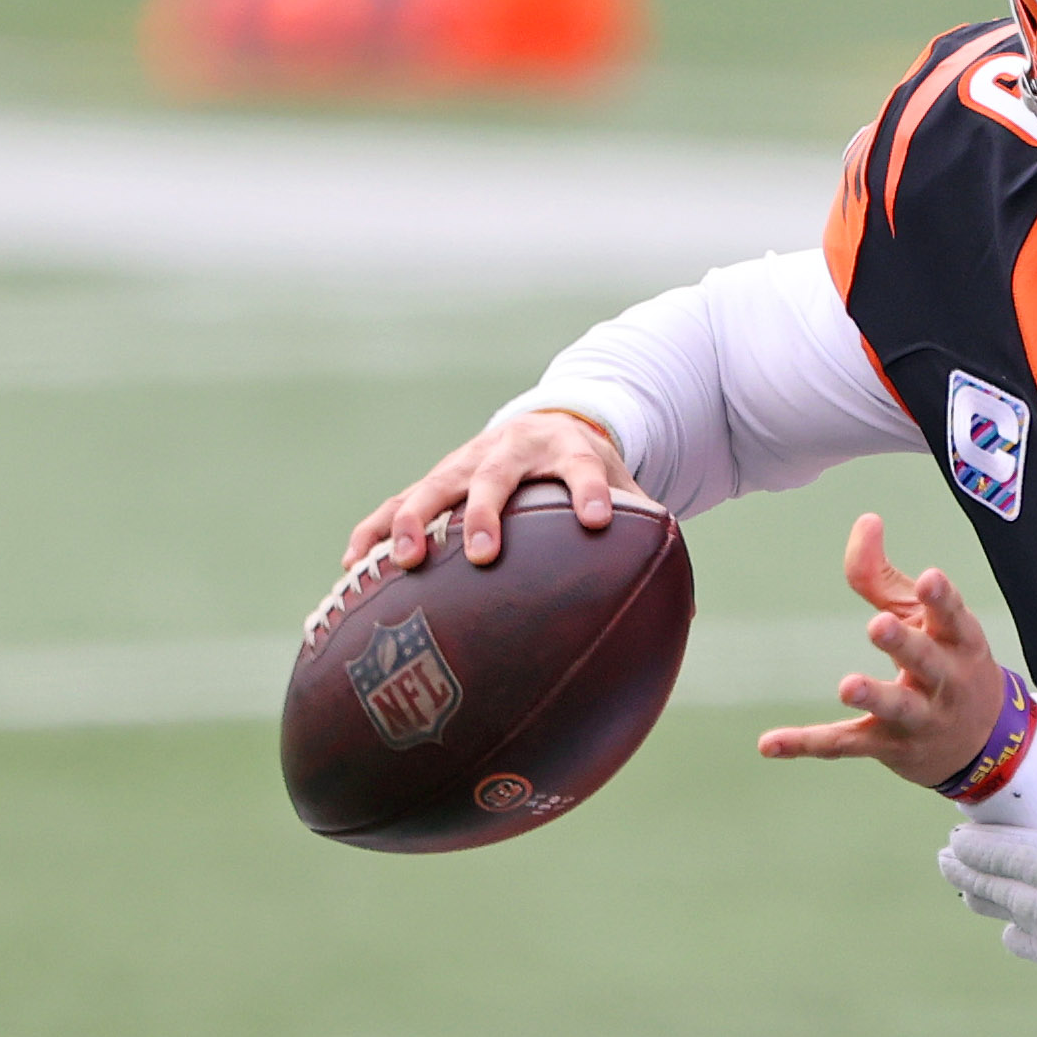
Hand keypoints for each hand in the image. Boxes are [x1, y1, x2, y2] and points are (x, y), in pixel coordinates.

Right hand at [345, 409, 642, 571]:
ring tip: (404, 562)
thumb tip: (686, 611)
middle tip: (482, 554)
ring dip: (417, 522)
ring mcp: (465, 464)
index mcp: (571, 452)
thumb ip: (648, 538)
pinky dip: (371, 535)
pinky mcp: (432, 482)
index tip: (600, 521)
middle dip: (487, 513)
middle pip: (497, 476)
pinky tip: (350, 573)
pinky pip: (391, 507)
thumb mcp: (626, 492)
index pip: (586, 469)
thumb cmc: (591, 474)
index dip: (594, 491)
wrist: (552, 425)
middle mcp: (512, 452)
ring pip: (433, 486)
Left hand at [757, 514, 1006, 788]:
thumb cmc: (945, 661)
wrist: (984, 742)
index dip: (941, 598)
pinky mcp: (888, 745)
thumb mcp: (922, 618)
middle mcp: (944, 680)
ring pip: (895, 707)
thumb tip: (866, 521)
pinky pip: (846, 744)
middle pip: (926, 661)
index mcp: (957, 641)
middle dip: (905, 644)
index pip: (953, 616)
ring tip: (848, 686)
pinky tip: (769, 743)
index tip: (930, 578)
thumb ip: (885, 575)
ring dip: (873, 696)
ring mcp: (919, 717)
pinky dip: (807, 744)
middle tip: (879, 625)